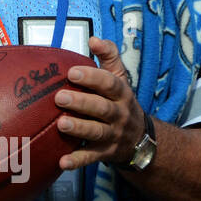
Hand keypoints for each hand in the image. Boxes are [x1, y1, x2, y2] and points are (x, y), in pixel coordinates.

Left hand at [55, 37, 144, 170]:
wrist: (141, 140)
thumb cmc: (120, 102)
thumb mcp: (120, 78)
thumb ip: (109, 56)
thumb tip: (94, 38)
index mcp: (122, 93)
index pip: (110, 83)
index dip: (92, 77)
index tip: (71, 71)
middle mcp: (119, 114)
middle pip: (102, 108)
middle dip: (81, 102)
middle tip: (59, 97)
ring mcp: (113, 135)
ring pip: (97, 132)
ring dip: (79, 128)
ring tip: (61, 124)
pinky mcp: (105, 153)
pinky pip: (91, 157)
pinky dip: (77, 161)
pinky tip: (62, 162)